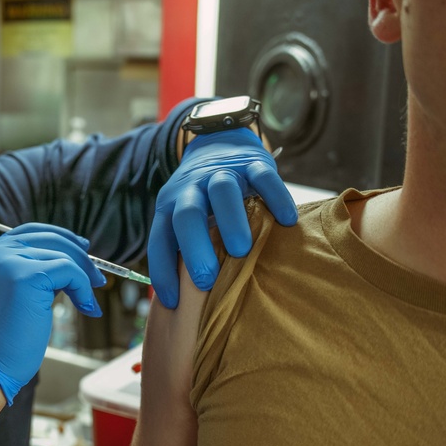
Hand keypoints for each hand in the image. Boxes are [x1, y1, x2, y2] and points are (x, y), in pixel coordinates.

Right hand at [0, 223, 105, 404]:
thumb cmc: (1, 342)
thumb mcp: (12, 296)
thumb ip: (31, 274)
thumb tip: (69, 263)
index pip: (30, 232)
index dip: (61, 238)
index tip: (83, 250)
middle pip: (50, 238)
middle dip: (80, 256)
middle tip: (97, 278)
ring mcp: (9, 263)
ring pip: (63, 255)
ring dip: (84, 277)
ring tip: (90, 300)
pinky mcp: (27, 276)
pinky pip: (70, 271)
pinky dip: (84, 289)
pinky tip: (86, 308)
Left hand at [148, 127, 297, 308]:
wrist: (218, 140)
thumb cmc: (202, 196)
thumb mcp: (184, 217)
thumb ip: (183, 249)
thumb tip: (182, 305)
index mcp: (169, 207)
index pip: (160, 240)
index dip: (163, 272)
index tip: (173, 303)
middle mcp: (191, 189)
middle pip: (186, 216)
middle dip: (194, 248)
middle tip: (205, 280)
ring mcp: (222, 174)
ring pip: (222, 192)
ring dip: (229, 221)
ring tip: (241, 251)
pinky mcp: (253, 163)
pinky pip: (263, 177)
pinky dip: (274, 197)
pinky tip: (286, 220)